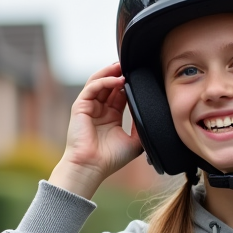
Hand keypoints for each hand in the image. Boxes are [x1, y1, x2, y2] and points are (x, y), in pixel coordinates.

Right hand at [49, 63, 143, 198]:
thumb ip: (142, 127)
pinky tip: (117, 80)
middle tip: (133, 64)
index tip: (141, 76)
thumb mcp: (135, 142)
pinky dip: (104, 81)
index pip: (119, 93)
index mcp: (111, 116)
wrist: (92, 168)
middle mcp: (99, 110)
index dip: (129, 83)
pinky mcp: (80, 107)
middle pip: (109, 84)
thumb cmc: (110, 159)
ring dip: (111, 73)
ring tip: (123, 66)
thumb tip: (152, 113)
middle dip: (120, 73)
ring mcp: (89, 107)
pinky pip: (92, 88)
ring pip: (99, 82)